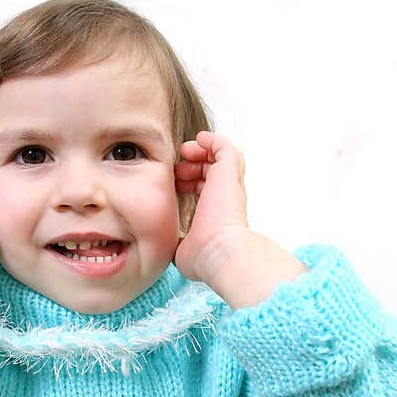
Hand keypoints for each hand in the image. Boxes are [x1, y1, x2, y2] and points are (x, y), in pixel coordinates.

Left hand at [173, 131, 248, 283]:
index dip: (189, 182)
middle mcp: (226, 198)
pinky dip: (213, 139)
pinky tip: (198, 139)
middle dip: (193, 166)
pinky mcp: (229, 173)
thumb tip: (168, 242)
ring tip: (186, 150)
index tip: (174, 184)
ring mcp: (229, 185)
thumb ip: (176, 240)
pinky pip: (225, 147)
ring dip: (202, 151)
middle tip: (176, 169)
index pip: (205, 190)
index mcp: (217, 214)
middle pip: (212, 172)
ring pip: (221, 157)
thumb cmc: (203, 257)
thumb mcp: (182, 248)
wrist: (219, 253)